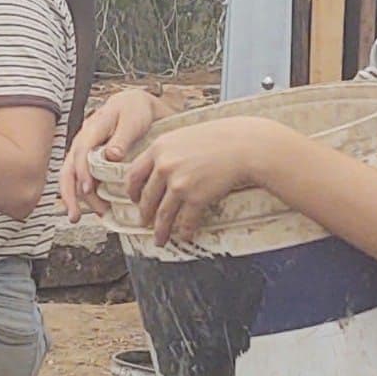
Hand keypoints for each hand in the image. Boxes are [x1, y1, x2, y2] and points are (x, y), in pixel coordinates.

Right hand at [59, 87, 163, 221]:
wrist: (138, 106)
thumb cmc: (135, 110)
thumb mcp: (133, 119)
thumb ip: (122, 137)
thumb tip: (112, 155)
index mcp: (93, 129)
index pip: (81, 151)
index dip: (82, 171)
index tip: (88, 189)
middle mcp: (84, 143)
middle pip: (68, 169)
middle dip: (69, 194)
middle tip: (75, 214)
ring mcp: (85, 154)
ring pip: (73, 178)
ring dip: (77, 199)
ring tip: (84, 216)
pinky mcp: (92, 163)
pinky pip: (83, 181)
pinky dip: (86, 197)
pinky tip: (96, 209)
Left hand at [126, 118, 269, 246]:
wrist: (244, 146)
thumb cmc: (219, 138)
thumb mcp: (185, 136)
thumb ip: (168, 151)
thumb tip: (158, 169)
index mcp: (159, 148)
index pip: (134, 174)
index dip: (132, 191)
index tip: (134, 200)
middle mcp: (164, 166)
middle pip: (146, 198)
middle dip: (144, 215)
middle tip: (144, 223)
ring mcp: (179, 183)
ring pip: (163, 215)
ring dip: (160, 230)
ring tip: (160, 239)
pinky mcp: (196, 198)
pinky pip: (185, 221)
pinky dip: (184, 231)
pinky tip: (185, 235)